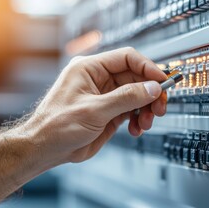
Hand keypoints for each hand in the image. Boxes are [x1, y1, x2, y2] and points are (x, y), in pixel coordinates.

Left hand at [21, 47, 167, 164]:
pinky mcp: (108, 112)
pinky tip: (136, 129)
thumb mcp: (94, 110)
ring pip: (136, 95)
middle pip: (135, 77)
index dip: (148, 68)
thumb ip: (126, 98)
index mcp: (90, 68)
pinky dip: (138, 119)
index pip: (127, 58)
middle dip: (150, 92)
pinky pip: (131, 110)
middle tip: (160, 107)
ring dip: (146, 108)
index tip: (163, 80)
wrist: (45, 149)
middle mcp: (98, 79)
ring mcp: (104, 96)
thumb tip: (152, 88)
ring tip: (146, 122)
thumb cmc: (56, 126)